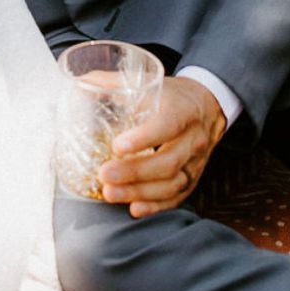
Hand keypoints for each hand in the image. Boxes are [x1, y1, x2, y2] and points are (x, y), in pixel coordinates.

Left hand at [97, 76, 225, 217]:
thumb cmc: (172, 95)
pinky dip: (156, 206)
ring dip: (140, 192)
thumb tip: (81, 83)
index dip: (144, 138)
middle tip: (104, 175)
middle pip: (168, 162)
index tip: (117, 146)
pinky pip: (177, 197)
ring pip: (172, 183)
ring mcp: (195, 162)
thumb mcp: (150, 82)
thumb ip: (115, 82)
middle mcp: (193, 138)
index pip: (167, 126)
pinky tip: (134, 208)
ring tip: (110, 193)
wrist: (208, 106)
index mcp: (182, 110)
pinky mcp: (194, 178)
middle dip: (134, 172)